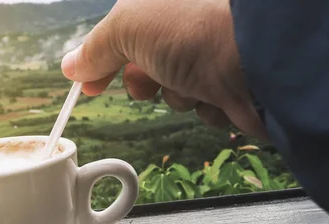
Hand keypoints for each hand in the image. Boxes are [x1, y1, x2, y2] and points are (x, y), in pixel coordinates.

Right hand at [61, 0, 267, 139]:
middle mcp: (189, 24)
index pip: (122, 32)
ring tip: (192, 83)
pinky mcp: (232, 83)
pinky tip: (215, 95)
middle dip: (146, 80)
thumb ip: (95, 48)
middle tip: (150, 81)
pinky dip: (203, 106)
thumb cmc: (191, 33)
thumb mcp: (127, 28)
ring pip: (175, 88)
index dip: (102, 59)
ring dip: (177, 94)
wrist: (259, 62)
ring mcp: (213, 53)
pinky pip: (202, 104)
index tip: (88, 85)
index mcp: (163, 3)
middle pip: (147, 64)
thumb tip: (70, 66)